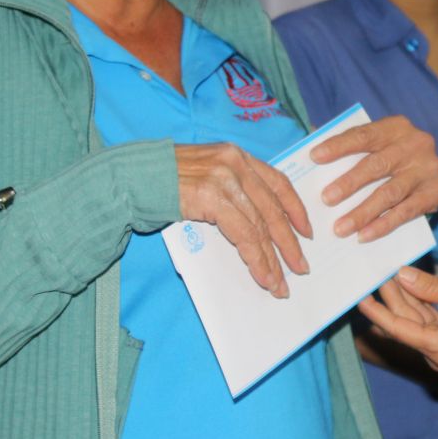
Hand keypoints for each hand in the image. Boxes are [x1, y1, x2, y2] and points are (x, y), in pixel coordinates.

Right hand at [175, 142, 310, 297]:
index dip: (295, 208)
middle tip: (301, 266)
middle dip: (289, 241)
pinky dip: (256, 259)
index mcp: (236, 155)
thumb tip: (253, 224)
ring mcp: (225, 179)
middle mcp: (235, 163)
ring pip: (261, 226)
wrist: (130, 178)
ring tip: (281, 283)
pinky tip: (263, 276)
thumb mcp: (204, 175)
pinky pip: (244, 236)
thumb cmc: (161, 181)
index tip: (306, 231)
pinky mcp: (214, 198)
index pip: (278, 181)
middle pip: (273, 207)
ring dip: (273, 259)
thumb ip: (229, 188)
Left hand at [310, 116, 437, 241]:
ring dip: (363, 212)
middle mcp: (416, 143)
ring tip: (340, 228)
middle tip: (325, 199)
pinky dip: (383, 225)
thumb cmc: (392, 155)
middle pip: (378, 165)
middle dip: (349, 183)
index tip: (314, 157)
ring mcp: (429, 168)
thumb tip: (308, 148)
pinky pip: (406, 212)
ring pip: (390, 192)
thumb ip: (348, 143)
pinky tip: (364, 235)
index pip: (364, 134)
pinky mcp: (437, 192)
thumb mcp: (376, 143)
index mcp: (396, 126)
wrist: (432, 170)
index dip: (339, 145)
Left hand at [357, 266, 437, 369]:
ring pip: (415, 320)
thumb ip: (431, 287)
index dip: (377, 311)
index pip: (398, 329)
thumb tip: (402, 275)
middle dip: (390, 298)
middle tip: (374, 273)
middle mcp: (437, 354)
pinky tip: (408, 284)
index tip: (359, 297)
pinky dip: (419, 303)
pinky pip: (428, 320)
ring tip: (388, 274)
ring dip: (404, 298)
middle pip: (405, 323)